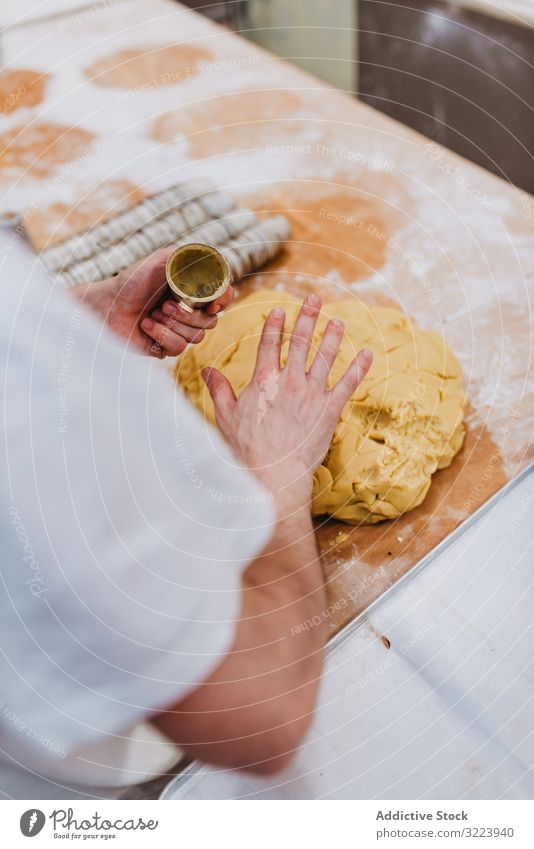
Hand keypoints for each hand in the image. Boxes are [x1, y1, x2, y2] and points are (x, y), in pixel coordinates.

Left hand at [74, 247, 233, 356]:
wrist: (108, 305)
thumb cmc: (132, 281)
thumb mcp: (160, 261)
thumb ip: (185, 258)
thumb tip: (210, 263)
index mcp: (195, 291)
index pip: (224, 297)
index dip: (224, 300)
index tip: (213, 303)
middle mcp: (191, 312)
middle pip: (212, 321)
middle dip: (188, 315)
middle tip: (164, 305)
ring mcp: (181, 331)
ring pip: (197, 337)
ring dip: (172, 324)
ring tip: (153, 313)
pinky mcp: (168, 348)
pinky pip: (179, 348)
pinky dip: (161, 335)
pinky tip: (146, 325)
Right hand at [202, 293, 372, 509]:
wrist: (274, 474)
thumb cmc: (247, 448)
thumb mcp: (226, 417)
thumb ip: (219, 389)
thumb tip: (207, 370)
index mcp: (264, 381)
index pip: (269, 344)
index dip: (274, 324)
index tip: (279, 309)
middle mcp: (290, 381)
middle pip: (300, 342)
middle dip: (307, 318)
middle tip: (314, 299)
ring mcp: (312, 394)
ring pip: (325, 357)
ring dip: (332, 337)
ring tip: (338, 321)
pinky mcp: (329, 410)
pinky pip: (348, 384)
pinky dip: (358, 369)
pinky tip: (367, 355)